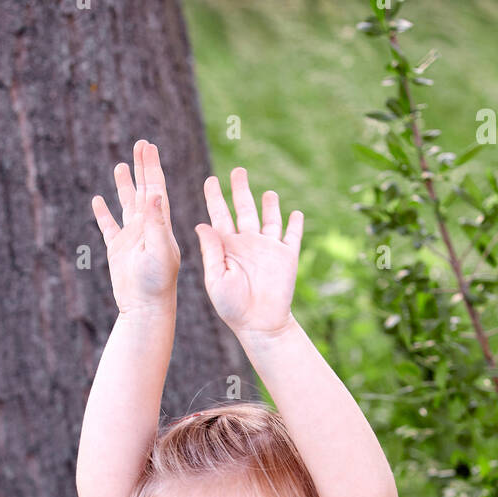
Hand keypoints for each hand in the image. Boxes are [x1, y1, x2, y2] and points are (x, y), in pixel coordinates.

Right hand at [92, 140, 180, 314]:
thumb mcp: (160, 250)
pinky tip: (97, 200)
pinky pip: (109, 227)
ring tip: (121, 166)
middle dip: (142, 167)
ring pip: (126, 205)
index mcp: (160, 225)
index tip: (147, 146)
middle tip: (140, 144)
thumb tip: (154, 192)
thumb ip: (157, 222)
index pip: (156, 188)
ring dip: (124, 185)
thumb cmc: (158, 283)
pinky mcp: (117, 250)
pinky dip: (104, 214)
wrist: (145, 308)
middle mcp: (147, 228)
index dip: (151, 167)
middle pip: (143, 190)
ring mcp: (132, 238)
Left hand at [194, 168, 302, 336]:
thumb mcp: (216, 278)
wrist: (260, 324)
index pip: (219, 215)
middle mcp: (248, 243)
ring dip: (270, 204)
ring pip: (270, 218)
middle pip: (244, 209)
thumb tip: (202, 224)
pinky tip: (294, 212)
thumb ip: (211, 251)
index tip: (210, 180)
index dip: (214, 197)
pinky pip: (293, 235)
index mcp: (228, 246)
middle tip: (238, 171)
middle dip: (241, 189)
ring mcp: (269, 248)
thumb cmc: (232, 306)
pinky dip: (295, 223)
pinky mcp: (288, 256)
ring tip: (269, 194)